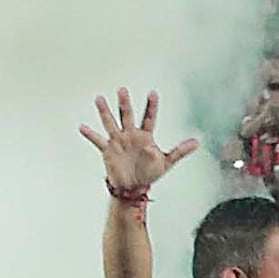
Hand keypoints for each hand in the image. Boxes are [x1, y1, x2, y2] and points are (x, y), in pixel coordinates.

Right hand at [84, 87, 194, 205]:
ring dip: (105, 112)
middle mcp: (130, 134)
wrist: (133, 187)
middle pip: (127, 115)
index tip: (153, 93)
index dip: (151, 106)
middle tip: (122, 90)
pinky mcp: (108, 150)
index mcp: (145, 136)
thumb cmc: (150, 173)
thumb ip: (180, 151)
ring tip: (99, 99)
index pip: (149, 118)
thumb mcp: (167, 163)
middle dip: (125, 103)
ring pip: (110, 123)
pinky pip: (98, 140)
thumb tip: (196, 142)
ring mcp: (118, 141)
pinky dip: (90, 134)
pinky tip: (82, 126)